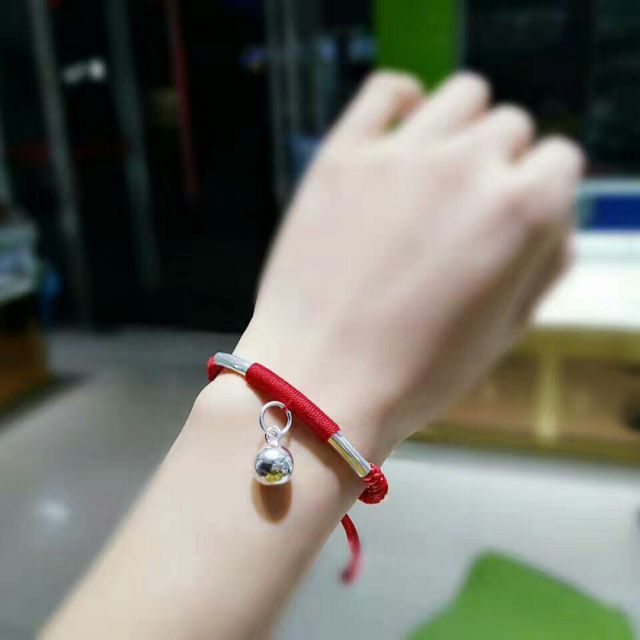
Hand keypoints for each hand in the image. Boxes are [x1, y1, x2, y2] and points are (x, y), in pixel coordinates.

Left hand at [239, 71, 583, 459]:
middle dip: (501, 165)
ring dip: (464, 128)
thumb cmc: (417, 372)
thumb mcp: (508, 329)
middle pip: (510, 127)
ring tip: (438, 172)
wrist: (320, 382)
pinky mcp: (341, 154)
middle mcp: (468, 167)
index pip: (561, 159)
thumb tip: (552, 216)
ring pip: (462, 96)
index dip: (542, 191)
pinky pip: (387, 88)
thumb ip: (546, 260)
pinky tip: (400, 135)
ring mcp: (400, 154)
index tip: (517, 216)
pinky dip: (403, 101)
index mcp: (522, 211)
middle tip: (466, 210)